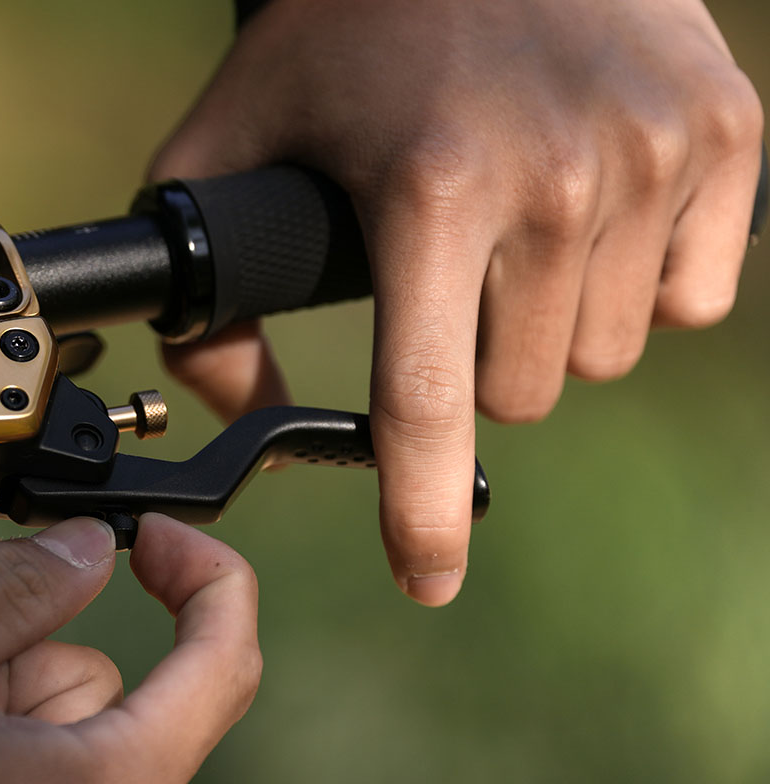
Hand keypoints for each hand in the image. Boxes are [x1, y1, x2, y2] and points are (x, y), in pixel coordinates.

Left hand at [150, 0, 763, 605]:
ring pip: (598, 356)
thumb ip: (212, 288)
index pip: (427, 402)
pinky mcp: (727, 136)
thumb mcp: (235, 138)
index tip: (428, 580)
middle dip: (474, 366)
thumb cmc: (347, 27)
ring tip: (510, 235)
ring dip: (547, 328)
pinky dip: (633, 286)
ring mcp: (655, 157)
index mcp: (428, 189)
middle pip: (520, 395)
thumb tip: (242, 403)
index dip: (424, 513)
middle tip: (447, 282)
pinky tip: (586, 216)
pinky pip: (686, 301)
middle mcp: (556, 181)